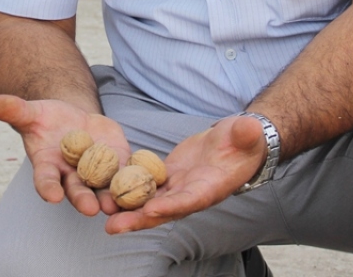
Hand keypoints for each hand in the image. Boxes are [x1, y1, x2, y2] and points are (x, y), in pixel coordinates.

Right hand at [0, 94, 129, 216]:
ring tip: (120, 203)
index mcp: (48, 167)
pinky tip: (145, 182)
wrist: (71, 119)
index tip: (51, 196)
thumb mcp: (31, 112)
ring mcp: (96, 172)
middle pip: (78, 190)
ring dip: (112, 197)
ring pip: (104, 188)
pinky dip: (136, 178)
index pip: (45, 181)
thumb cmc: (46, 120)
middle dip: (84, 200)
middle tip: (92, 209)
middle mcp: (71, 176)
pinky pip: (127, 172)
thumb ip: (14, 110)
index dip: (48, 188)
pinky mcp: (117, 163)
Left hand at [105, 114, 266, 233]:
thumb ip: (245, 133)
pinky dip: (129, 190)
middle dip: (138, 219)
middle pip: (163, 210)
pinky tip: (108, 193)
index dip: (171, 206)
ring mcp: (179, 186)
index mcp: (211, 186)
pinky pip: (147, 185)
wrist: (236, 144)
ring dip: (128, 210)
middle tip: (113, 226)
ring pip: (151, 201)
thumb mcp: (247, 134)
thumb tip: (249, 127)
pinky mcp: (169, 176)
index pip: (190, 199)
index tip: (151, 210)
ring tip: (103, 215)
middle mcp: (192, 193)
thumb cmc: (245, 140)